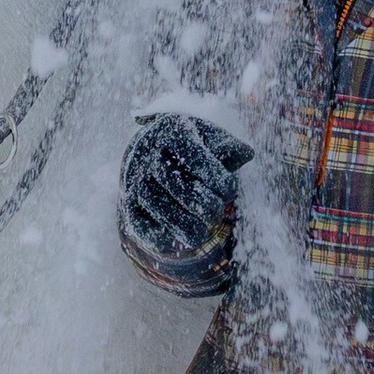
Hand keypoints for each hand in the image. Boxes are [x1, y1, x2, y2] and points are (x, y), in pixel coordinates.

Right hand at [117, 111, 252, 292]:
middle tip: (215, 213)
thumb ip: (229, 147)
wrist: (153, 150)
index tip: (229, 191)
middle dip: (202, 204)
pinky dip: (151, 234)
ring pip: (157, 205)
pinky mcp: (127, 199)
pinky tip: (169, 243)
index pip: (196, 159)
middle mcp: (148, 151)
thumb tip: (246, 154)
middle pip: (178, 184)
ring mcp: (134, 176)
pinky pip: (136, 219)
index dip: (217, 179)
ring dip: (181, 225)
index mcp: (171, 130)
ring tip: (199, 235)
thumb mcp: (211, 138)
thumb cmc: (192, 146)